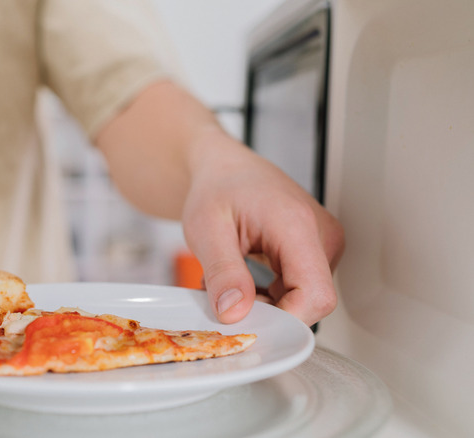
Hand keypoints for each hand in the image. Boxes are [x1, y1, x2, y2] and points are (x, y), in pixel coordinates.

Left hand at [95, 80, 343, 325]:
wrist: (223, 169)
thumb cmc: (217, 187)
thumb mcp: (206, 229)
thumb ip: (223, 272)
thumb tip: (235, 313)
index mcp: (297, 225)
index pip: (315, 295)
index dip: (284, 319)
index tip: (246, 320)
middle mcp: (322, 235)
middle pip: (311, 301)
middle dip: (267, 310)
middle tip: (226, 294)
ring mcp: (323, 244)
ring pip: (303, 299)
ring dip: (264, 302)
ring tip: (232, 279)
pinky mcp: (316, 253)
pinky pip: (298, 290)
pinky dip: (268, 294)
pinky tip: (244, 276)